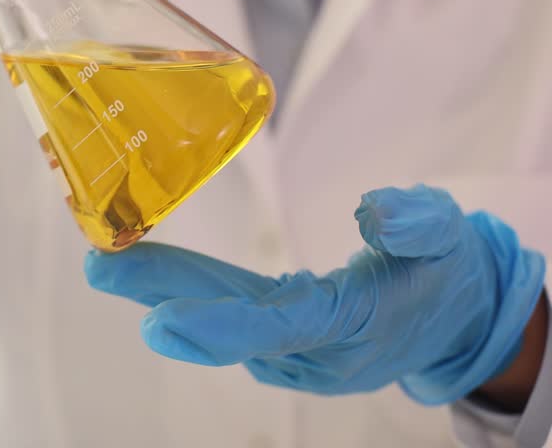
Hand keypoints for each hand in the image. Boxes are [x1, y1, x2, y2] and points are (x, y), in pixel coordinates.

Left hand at [85, 185, 545, 404]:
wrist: (463, 318)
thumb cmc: (450, 269)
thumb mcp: (450, 235)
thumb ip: (416, 224)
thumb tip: (372, 213)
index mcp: (351, 324)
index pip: (276, 327)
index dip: (216, 325)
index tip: (157, 321)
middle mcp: (315, 349)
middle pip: (230, 322)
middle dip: (162, 297)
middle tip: (101, 269)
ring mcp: (298, 351)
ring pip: (224, 315)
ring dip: (165, 291)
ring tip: (108, 264)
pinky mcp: (287, 339)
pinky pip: (233, 314)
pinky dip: (191, 293)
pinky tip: (148, 274)